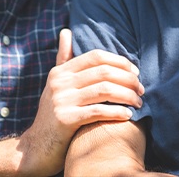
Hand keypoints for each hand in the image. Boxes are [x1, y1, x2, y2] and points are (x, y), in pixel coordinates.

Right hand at [16, 28, 143, 174]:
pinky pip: (97, 111)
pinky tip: (128, 115)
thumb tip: (66, 31)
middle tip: (141, 89)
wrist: (37, 147)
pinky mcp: (65, 120)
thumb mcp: (56, 83)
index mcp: (61, 71)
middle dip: (128, 79)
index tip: (135, 72)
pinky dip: (116, 112)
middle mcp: (60, 82)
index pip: (96, 56)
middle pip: (103, 72)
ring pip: (104, 90)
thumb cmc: (53, 113)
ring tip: (139, 102)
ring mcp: (61, 100)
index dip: (119, 61)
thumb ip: (64, 58)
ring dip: (127, 95)